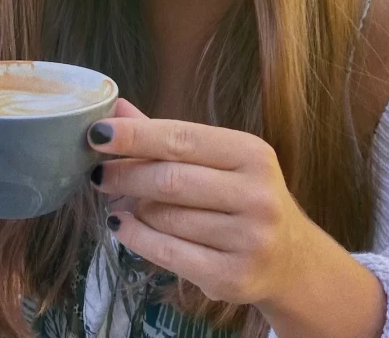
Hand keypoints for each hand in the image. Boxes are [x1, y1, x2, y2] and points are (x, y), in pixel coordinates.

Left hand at [87, 99, 317, 308]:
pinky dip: (135, 237)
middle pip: (169, 179)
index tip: (97, 134)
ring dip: (135, 208)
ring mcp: (247, 239)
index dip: (135, 136)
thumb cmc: (245, 198)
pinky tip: (121, 225)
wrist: (291, 260)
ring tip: (126, 202)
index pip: (182, 138)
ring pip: (164, 217)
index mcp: (252, 154)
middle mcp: (256, 195)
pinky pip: (166, 252)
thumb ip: (168, 137)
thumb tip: (116, 111)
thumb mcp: (220, 161)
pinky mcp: (231, 277)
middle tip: (98, 174)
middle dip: (125, 175)